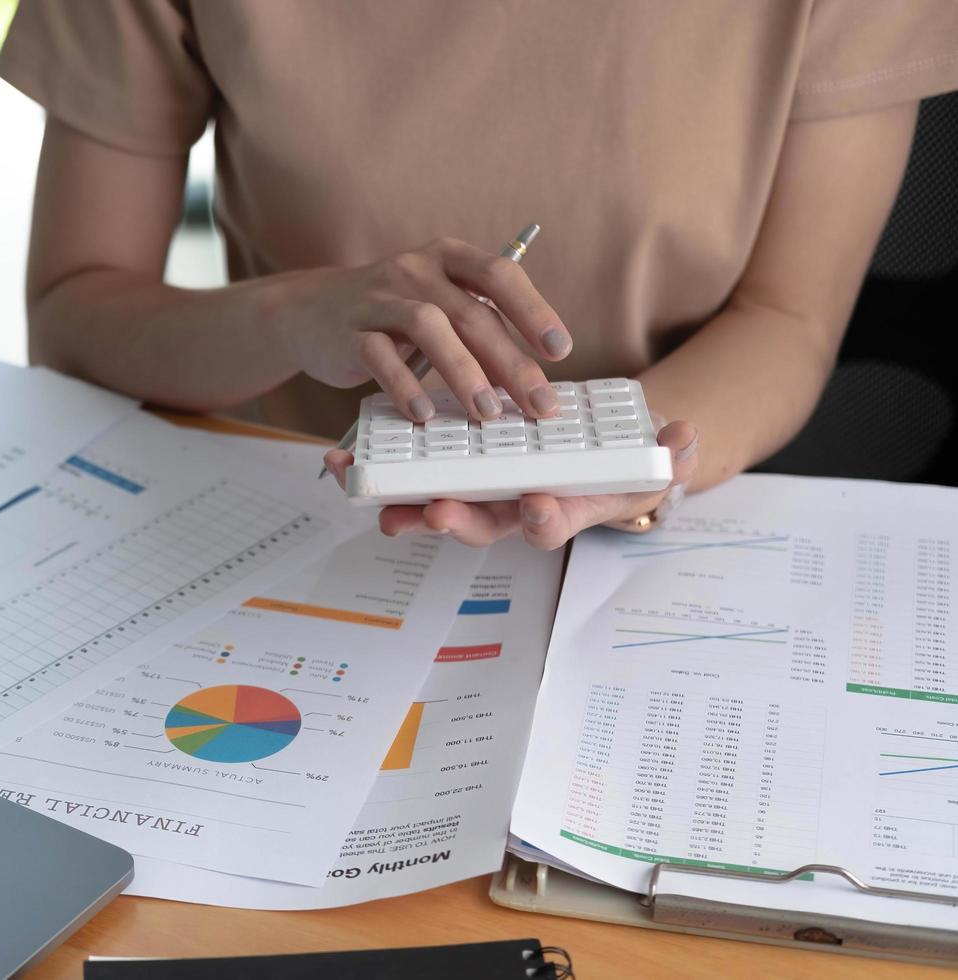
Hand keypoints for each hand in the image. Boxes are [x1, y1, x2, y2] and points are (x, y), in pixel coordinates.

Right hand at [266, 237, 572, 420]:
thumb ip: (475, 328)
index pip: (499, 274)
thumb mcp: (434, 305)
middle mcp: (413, 270)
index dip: (533, 310)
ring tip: (485, 412)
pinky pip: (378, 356)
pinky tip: (423, 413)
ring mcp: (377, 299)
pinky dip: (404, 385)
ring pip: (427, 327)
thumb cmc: (388, 315)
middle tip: (538, 404)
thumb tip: (526, 379)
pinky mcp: (347, 332)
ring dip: (463, 371)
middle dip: (510, 362)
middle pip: (471, 312)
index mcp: (445, 258)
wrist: (307, 312)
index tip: (560, 350)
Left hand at [323, 421, 699, 549]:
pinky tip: (341, 465)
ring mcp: (478, 493)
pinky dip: (377, 474)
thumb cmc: (626, 463)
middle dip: (455, 520)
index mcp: (561, 505)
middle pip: (480, 524)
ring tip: (373, 501)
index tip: (536, 507)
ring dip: (401, 505)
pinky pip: (408, 478)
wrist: (596, 454)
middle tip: (431, 511)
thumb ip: (672, 453)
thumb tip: (682, 438)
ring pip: (437, 507)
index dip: (542, 518)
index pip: (549, 523)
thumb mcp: (658, 458)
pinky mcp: (448, 469)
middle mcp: (512, 508)